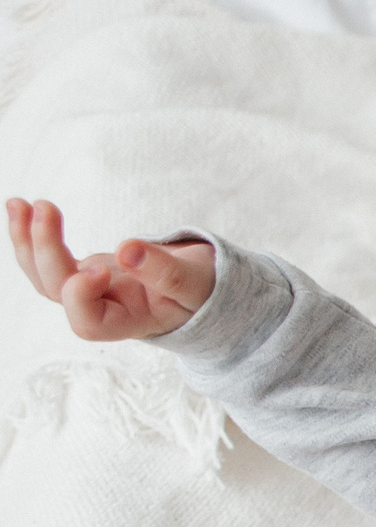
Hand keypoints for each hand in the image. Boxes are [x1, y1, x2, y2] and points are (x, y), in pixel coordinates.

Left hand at [9, 199, 210, 340]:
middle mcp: (104, 309)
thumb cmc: (204, 288)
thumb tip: (126, 250)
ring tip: (19, 204)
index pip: (88, 322)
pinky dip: (31, 233)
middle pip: (58, 292)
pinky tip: (21, 206)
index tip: (101, 266)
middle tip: (46, 207)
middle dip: (45, 250)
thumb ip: (166, 271)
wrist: (204, 284)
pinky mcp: (87, 270)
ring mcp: (92, 290)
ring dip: (26, 241)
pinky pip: (48, 259)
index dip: (81, 294)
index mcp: (130, 322)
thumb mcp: (197, 282)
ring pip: (43, 277)